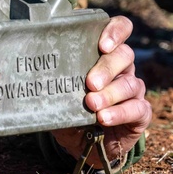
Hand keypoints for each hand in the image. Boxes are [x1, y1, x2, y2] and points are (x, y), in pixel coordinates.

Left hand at [52, 15, 150, 167]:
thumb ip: (54, 80)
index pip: (119, 29)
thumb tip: (31, 72)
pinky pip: (137, 108)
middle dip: (106, 68)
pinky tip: (104, 118)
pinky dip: (119, 113)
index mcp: (104, 55)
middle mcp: (122, 69)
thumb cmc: (71, 110)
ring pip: (130, 84)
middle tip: (90, 83)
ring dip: (109, 94)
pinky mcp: (140, 113)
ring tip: (91, 104)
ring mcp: (133, 90)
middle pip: (124, 56)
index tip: (103, 44)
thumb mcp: (60, 93)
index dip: (115, 31)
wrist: (85, 144)